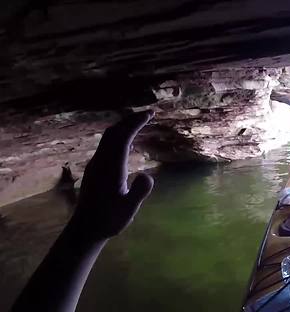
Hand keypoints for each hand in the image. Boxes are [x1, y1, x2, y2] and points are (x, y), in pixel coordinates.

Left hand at [69, 111, 154, 240]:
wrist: (85, 229)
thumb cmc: (109, 220)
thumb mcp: (129, 209)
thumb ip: (139, 192)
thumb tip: (148, 176)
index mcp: (111, 167)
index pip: (123, 137)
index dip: (136, 122)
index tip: (150, 113)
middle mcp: (101, 161)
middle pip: (114, 132)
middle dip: (130, 119)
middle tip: (148, 113)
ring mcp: (96, 164)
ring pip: (108, 138)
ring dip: (123, 126)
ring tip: (138, 122)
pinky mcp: (95, 169)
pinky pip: (107, 145)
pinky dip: (119, 136)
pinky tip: (126, 142)